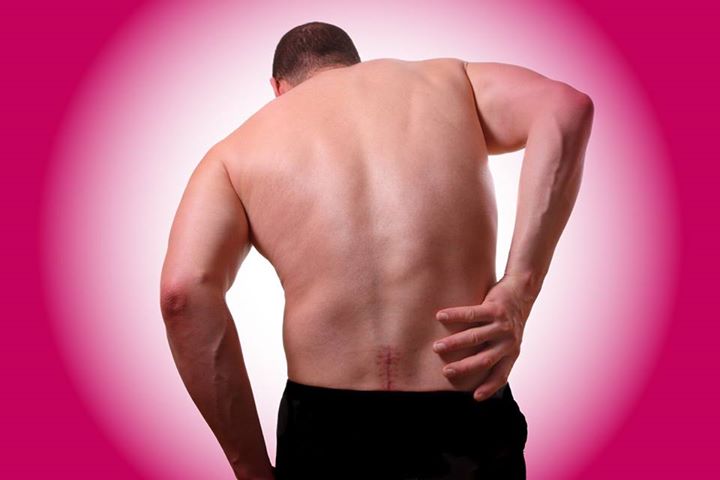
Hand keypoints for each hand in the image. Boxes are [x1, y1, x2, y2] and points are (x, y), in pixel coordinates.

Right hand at [433, 274, 537, 400]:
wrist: (522, 291)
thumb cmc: (510, 318)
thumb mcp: (509, 339)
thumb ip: (496, 352)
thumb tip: (470, 366)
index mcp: (512, 352)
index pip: (501, 375)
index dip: (489, 387)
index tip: (475, 397)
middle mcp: (509, 341)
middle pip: (485, 359)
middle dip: (464, 367)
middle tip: (446, 372)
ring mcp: (503, 325)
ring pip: (475, 337)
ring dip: (454, 343)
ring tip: (437, 347)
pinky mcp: (495, 308)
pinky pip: (472, 313)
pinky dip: (454, 315)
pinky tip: (440, 316)